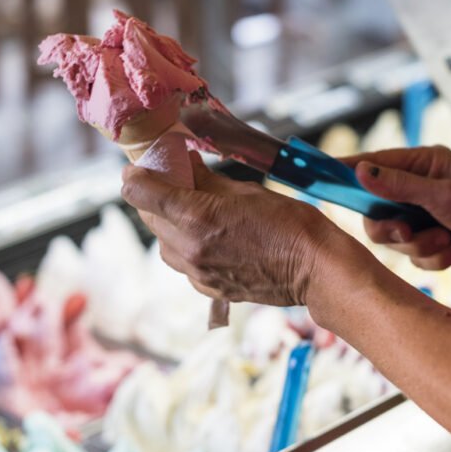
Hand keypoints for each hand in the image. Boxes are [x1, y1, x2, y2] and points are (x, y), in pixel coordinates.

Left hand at [120, 153, 356, 306]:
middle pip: (149, 217)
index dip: (136, 176)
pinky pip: (183, 263)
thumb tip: (185, 163)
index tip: (140, 167)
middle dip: (153, 197)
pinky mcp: (208, 288)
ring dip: (168, 223)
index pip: (140, 193)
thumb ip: (207, 179)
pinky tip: (207, 236)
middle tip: (168, 181)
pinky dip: (185, 246)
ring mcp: (197, 273)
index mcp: (195, 217)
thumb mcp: (246, 190)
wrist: (314, 269)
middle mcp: (188, 248)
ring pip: (163, 243)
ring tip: (191, 209)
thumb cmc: (289, 223)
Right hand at [347, 146, 450, 271]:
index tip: (323, 176)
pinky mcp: (436, 242)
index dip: (349, 171)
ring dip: (420, 246)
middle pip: (377, 211)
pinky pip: (416, 257)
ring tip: (446, 241)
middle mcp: (421, 189)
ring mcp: (427, 216)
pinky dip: (435, 259)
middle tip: (405, 233)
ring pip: (396, 239)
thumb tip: (362, 171)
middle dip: (393, 229)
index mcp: (424, 165)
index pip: (376, 164)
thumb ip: (399, 186)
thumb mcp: (442, 195)